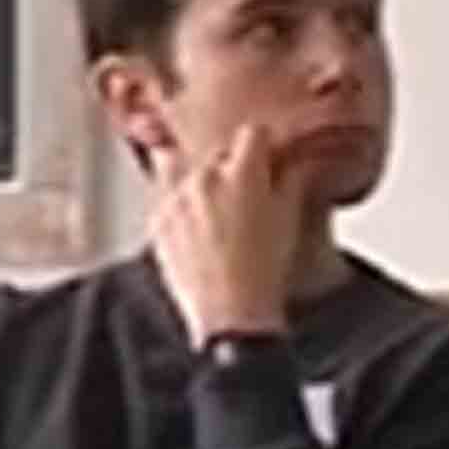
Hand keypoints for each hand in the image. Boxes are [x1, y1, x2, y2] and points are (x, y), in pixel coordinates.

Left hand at [149, 123, 304, 342]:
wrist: (230, 314)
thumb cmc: (264, 271)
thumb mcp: (290, 219)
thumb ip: (291, 179)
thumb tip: (290, 161)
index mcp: (242, 173)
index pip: (252, 133)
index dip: (264, 147)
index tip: (268, 160)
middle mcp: (204, 177)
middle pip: (219, 152)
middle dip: (233, 167)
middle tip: (247, 196)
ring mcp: (176, 197)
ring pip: (186, 169)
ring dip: (202, 183)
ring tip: (216, 211)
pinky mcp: (158, 219)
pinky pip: (169, 197)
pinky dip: (182, 206)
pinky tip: (200, 231)